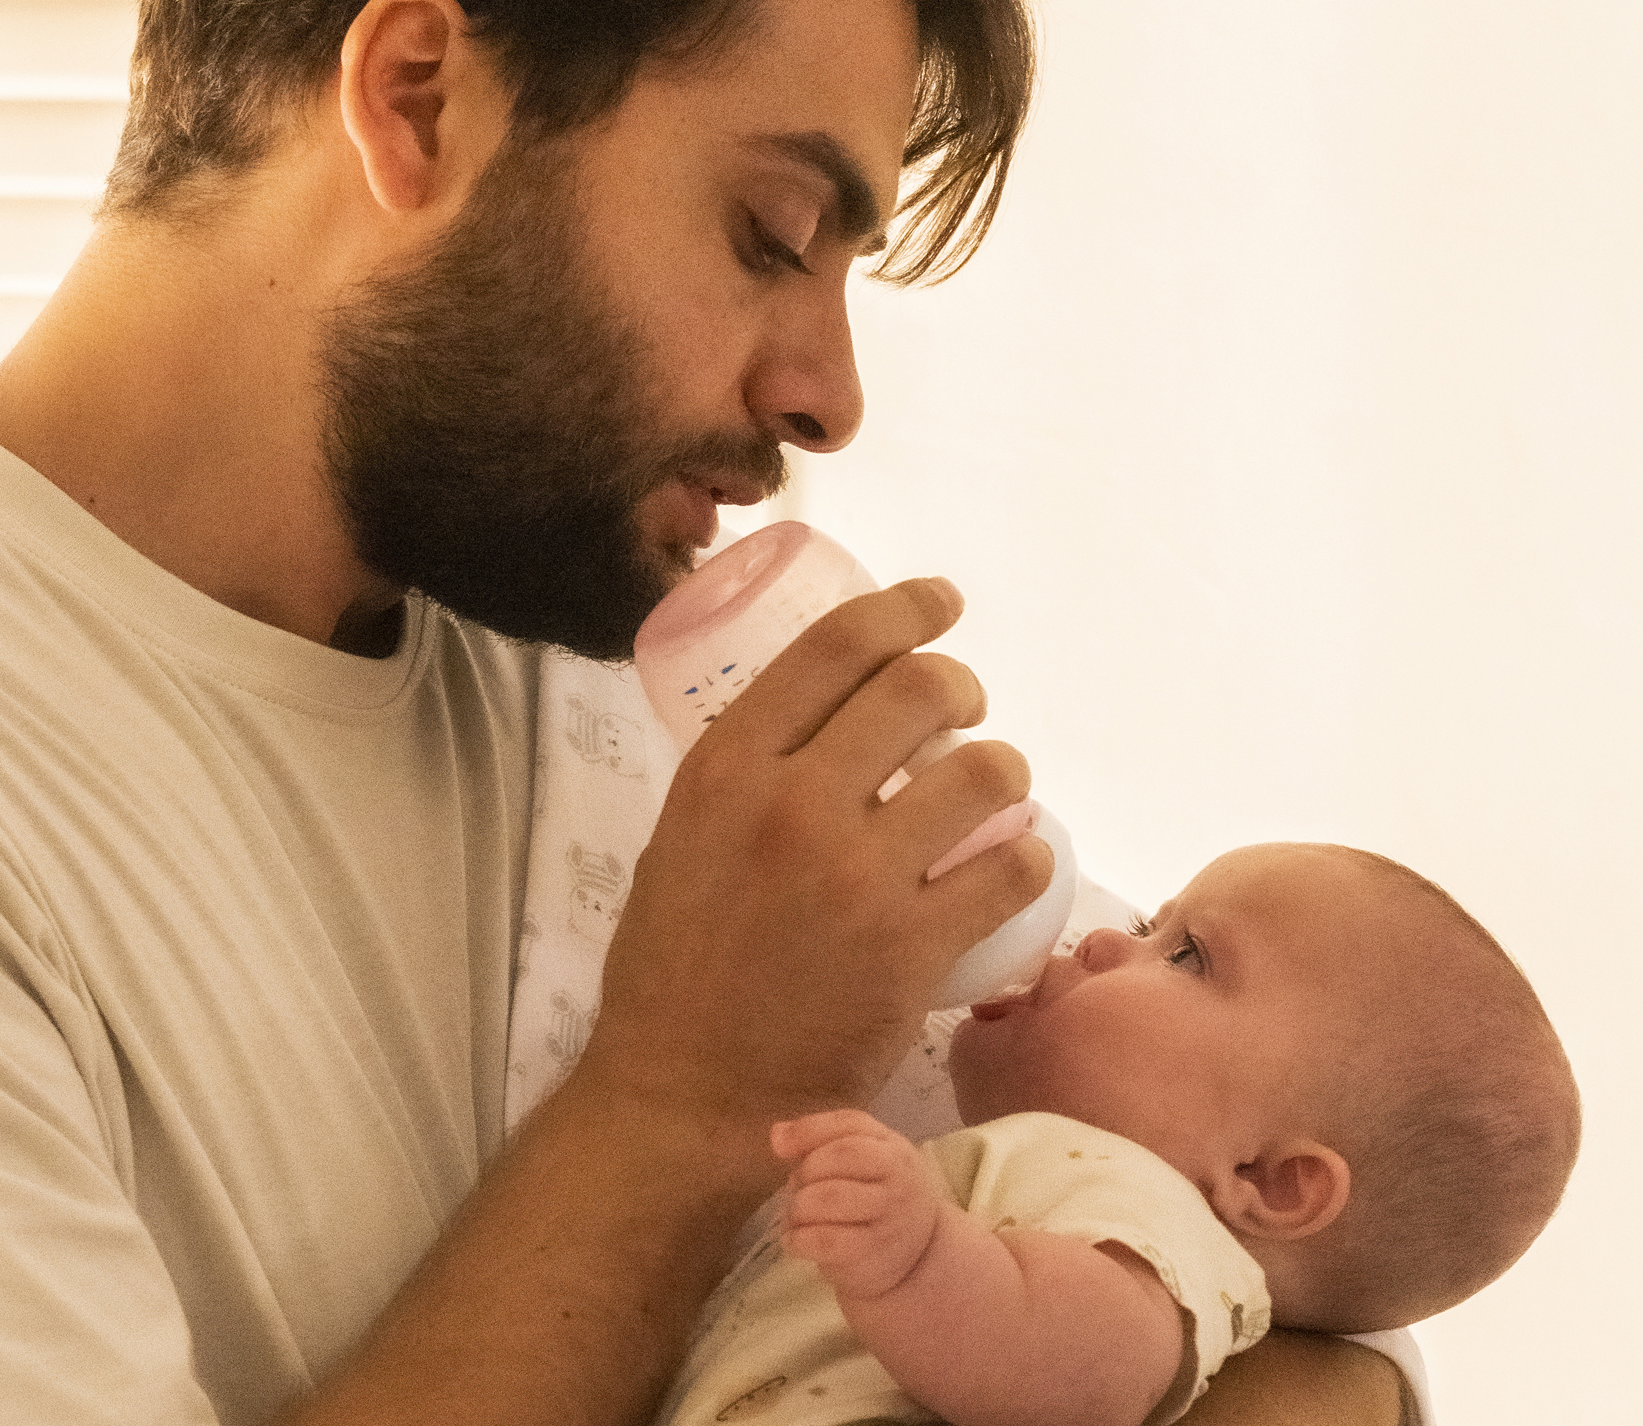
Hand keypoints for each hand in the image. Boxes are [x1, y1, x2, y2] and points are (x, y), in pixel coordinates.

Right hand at [579, 579, 1051, 1174]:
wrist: (685, 1091)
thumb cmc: (673, 967)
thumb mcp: (677, 838)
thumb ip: (742, 781)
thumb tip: (812, 727)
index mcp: (725, 768)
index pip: (836, 647)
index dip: (905, 608)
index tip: (939, 605)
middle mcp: (791, 805)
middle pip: (920, 689)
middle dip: (961, 686)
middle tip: (964, 709)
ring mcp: (856, 877)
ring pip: (985, 772)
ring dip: (1006, 770)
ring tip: (993, 793)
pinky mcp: (911, 949)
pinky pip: (1011, 869)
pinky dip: (1023, 858)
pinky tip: (1008, 865)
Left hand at [773, 1109, 944, 1304]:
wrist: (918, 1255)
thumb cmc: (876, 1195)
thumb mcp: (862, 1158)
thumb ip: (819, 1139)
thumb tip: (778, 1136)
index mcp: (892, 1150)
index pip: (850, 1124)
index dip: (809, 1131)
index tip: (779, 1147)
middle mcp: (897, 1181)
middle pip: (842, 1156)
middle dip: (807, 1169)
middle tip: (797, 1188)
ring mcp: (887, 1220)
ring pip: (831, 1197)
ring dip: (799, 1205)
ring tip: (795, 1215)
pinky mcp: (870, 1256)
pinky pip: (826, 1241)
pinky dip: (798, 1238)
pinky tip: (794, 1240)